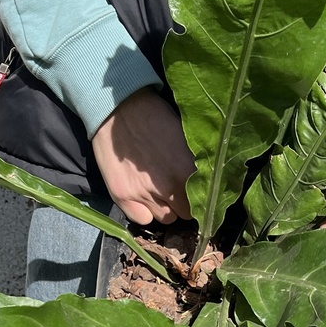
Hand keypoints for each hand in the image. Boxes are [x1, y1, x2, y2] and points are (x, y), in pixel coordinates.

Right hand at [91, 88, 194, 224]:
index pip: (204, 204)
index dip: (200, 199)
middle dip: (183, 203)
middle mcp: (167, 188)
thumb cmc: (155, 116)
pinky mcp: (122, 196)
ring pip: (165, 218)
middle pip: (185, 214)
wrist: (118, 106)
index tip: (195, 193)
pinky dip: (144, 212)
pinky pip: (142, 220)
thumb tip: (207, 184)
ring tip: (158, 190)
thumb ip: (195, 165)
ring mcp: (143, 194)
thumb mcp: (185, 138)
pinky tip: (143, 197)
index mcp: (187, 172)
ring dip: (165, 208)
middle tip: (176, 189)